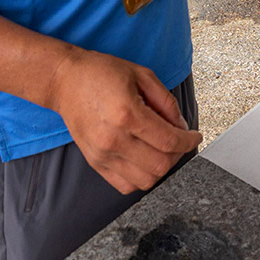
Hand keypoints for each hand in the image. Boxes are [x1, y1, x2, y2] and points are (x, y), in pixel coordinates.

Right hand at [51, 49, 201, 193]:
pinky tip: (143, 159)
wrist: (64, 81)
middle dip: (178, 154)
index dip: (189, 141)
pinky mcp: (95, 162)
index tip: (195, 137)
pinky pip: (126, 185)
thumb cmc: (100, 73)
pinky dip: (141, 177)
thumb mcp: (141, 75)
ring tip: (160, 149)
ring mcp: (102, 154)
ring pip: (145, 181)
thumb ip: (166, 102)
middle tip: (178, 140)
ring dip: (160, 167)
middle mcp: (114, 139)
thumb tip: (181, 126)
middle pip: (161, 165)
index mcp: (127, 114)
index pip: (170, 141)